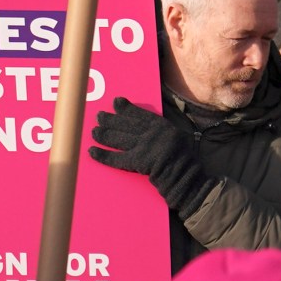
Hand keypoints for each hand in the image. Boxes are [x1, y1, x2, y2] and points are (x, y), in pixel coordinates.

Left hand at [88, 97, 216, 214]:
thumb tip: (149, 127)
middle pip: (125, 124)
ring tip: (94, 132)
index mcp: (162, 126)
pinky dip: (103, 155)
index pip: (140, 114)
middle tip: (98, 116)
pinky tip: (92, 151)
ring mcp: (143, 147)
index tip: (116, 102)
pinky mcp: (137, 162)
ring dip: (103, 135)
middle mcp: (151, 134)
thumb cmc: (186, 160)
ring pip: (118, 138)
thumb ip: (164, 132)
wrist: (188, 178)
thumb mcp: (180, 138)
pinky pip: (116, 158)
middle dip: (110, 120)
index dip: (126, 108)